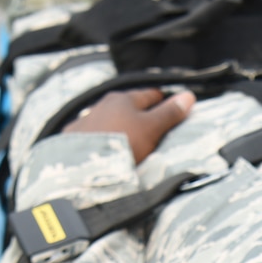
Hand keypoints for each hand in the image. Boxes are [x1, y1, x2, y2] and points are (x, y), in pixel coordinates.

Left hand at [63, 88, 195, 162]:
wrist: (82, 167)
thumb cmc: (122, 144)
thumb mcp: (151, 129)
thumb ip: (169, 113)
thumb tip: (189, 96)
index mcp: (124, 99)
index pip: (151, 95)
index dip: (164, 101)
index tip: (172, 108)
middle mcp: (102, 105)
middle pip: (127, 107)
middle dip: (140, 114)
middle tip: (152, 125)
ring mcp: (86, 121)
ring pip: (108, 120)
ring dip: (118, 126)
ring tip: (128, 140)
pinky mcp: (72, 138)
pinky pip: (93, 135)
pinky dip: (102, 139)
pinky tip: (105, 149)